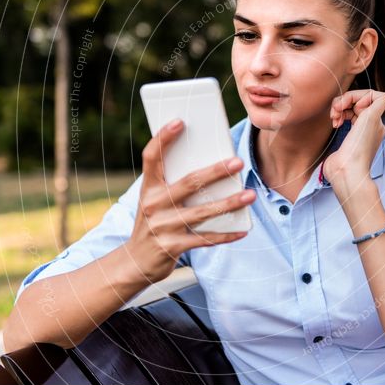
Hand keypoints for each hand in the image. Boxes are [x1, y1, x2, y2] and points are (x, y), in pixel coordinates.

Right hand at [123, 119, 255, 284]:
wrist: (134, 263)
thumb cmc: (152, 223)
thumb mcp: (155, 201)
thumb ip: (173, 184)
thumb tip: (211, 165)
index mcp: (148, 189)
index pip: (152, 157)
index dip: (163, 138)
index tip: (180, 121)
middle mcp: (153, 205)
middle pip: (189, 183)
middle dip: (216, 171)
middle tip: (238, 162)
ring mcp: (163, 227)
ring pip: (203, 212)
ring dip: (229, 203)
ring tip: (250, 195)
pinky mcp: (173, 247)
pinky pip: (205, 239)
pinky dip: (226, 235)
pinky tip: (243, 230)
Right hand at [323, 89, 384, 188]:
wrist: (346, 172)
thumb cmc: (358, 148)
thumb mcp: (371, 118)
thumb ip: (377, 101)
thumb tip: (371, 95)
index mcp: (377, 121)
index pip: (371, 96)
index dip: (359, 96)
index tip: (354, 106)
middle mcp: (369, 126)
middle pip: (357, 101)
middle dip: (345, 101)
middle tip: (336, 109)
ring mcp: (357, 132)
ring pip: (348, 109)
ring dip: (339, 109)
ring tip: (333, 117)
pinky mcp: (345, 138)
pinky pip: (342, 118)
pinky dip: (337, 117)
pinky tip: (334, 123)